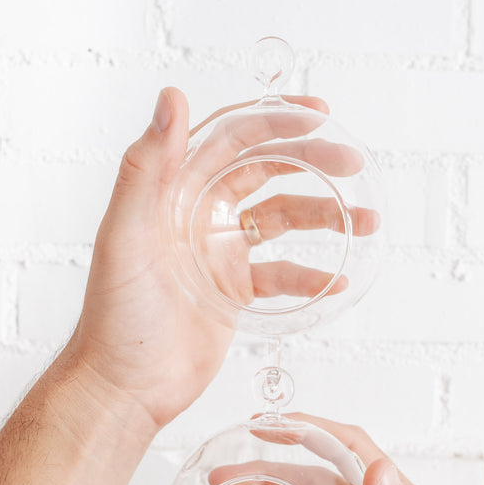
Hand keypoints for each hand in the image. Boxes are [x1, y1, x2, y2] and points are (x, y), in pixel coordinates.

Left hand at [60, 88, 363, 431]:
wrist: (124, 387)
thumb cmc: (115, 316)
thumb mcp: (125, 236)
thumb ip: (146, 168)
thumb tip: (171, 96)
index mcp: (173, 190)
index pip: (231, 138)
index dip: (275, 120)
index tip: (319, 117)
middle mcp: (198, 213)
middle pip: (266, 169)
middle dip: (312, 160)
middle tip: (354, 162)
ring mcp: (219, 251)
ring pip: (282, 218)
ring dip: (324, 215)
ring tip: (368, 220)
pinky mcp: (234, 290)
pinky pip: (283, 272)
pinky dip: (313, 273)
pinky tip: (338, 280)